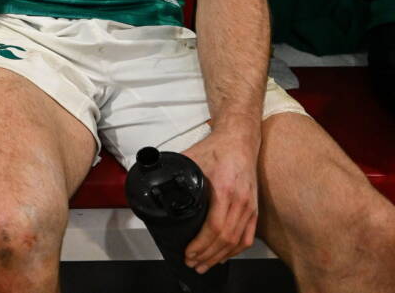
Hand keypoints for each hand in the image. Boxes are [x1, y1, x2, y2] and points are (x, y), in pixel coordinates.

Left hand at [181, 129, 259, 272]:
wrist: (239, 141)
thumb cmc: (216, 149)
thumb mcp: (191, 159)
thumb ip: (173, 173)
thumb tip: (151, 182)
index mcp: (224, 189)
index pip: (214, 227)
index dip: (201, 245)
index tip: (188, 252)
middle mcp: (240, 201)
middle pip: (225, 239)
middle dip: (206, 255)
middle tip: (192, 263)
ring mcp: (250, 207)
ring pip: (237, 241)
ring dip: (219, 257)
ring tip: (204, 265)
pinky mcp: (255, 209)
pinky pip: (247, 237)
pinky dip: (235, 251)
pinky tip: (223, 257)